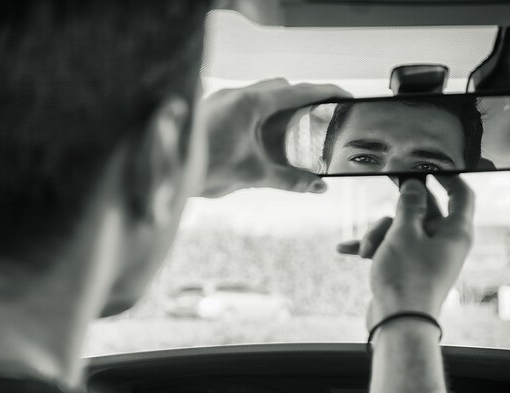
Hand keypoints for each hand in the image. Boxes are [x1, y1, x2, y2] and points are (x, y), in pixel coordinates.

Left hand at [199, 78, 349, 197]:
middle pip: (280, 88)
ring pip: (259, 94)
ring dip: (278, 107)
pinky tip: (262, 136)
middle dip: (302, 99)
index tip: (345, 97)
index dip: (325, 93)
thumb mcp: (253, 174)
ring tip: (294, 127)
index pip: (298, 91)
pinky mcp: (211, 110)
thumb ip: (289, 179)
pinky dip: (259, 114)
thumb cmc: (204, 169)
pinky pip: (243, 103)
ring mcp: (221, 100)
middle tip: (320, 116)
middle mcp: (235, 95)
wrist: (165, 173)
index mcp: (250, 103)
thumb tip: (318, 187)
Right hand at [338, 176, 474, 329]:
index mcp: (455, 232)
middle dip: (399, 205)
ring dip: (379, 233)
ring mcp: (425, 256)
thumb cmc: (407, 277)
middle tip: (389, 176)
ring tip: (368, 250)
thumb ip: (408, 205)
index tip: (432, 164)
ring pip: (401, 228)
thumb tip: (414, 185)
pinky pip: (390, 248)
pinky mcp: (408, 267)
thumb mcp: (403, 233)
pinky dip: (371, 247)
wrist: (398, 323)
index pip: (462, 194)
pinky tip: (345, 249)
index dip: (449, 176)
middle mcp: (444, 242)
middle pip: (424, 209)